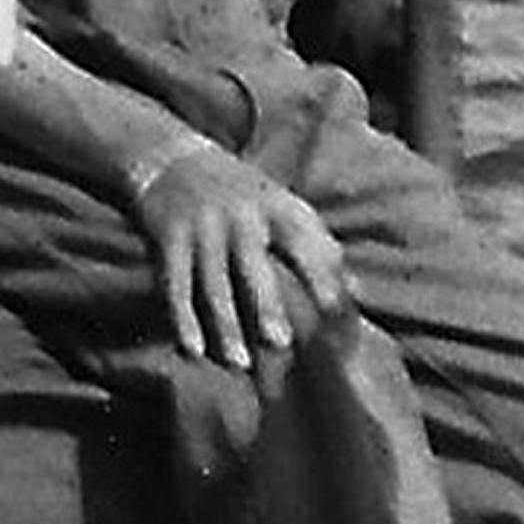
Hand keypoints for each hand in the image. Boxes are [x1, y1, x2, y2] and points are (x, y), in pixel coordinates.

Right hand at [129, 141, 349, 368]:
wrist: (170, 159)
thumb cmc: (241, 195)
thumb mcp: (280, 204)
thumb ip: (314, 244)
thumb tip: (356, 294)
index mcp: (274, 206)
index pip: (301, 242)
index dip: (319, 275)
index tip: (334, 311)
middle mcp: (238, 215)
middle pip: (252, 266)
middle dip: (265, 305)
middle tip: (280, 343)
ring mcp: (201, 227)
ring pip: (213, 285)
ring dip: (225, 326)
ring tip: (240, 363)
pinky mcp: (168, 238)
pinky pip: (175, 286)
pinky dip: (182, 319)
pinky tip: (192, 350)